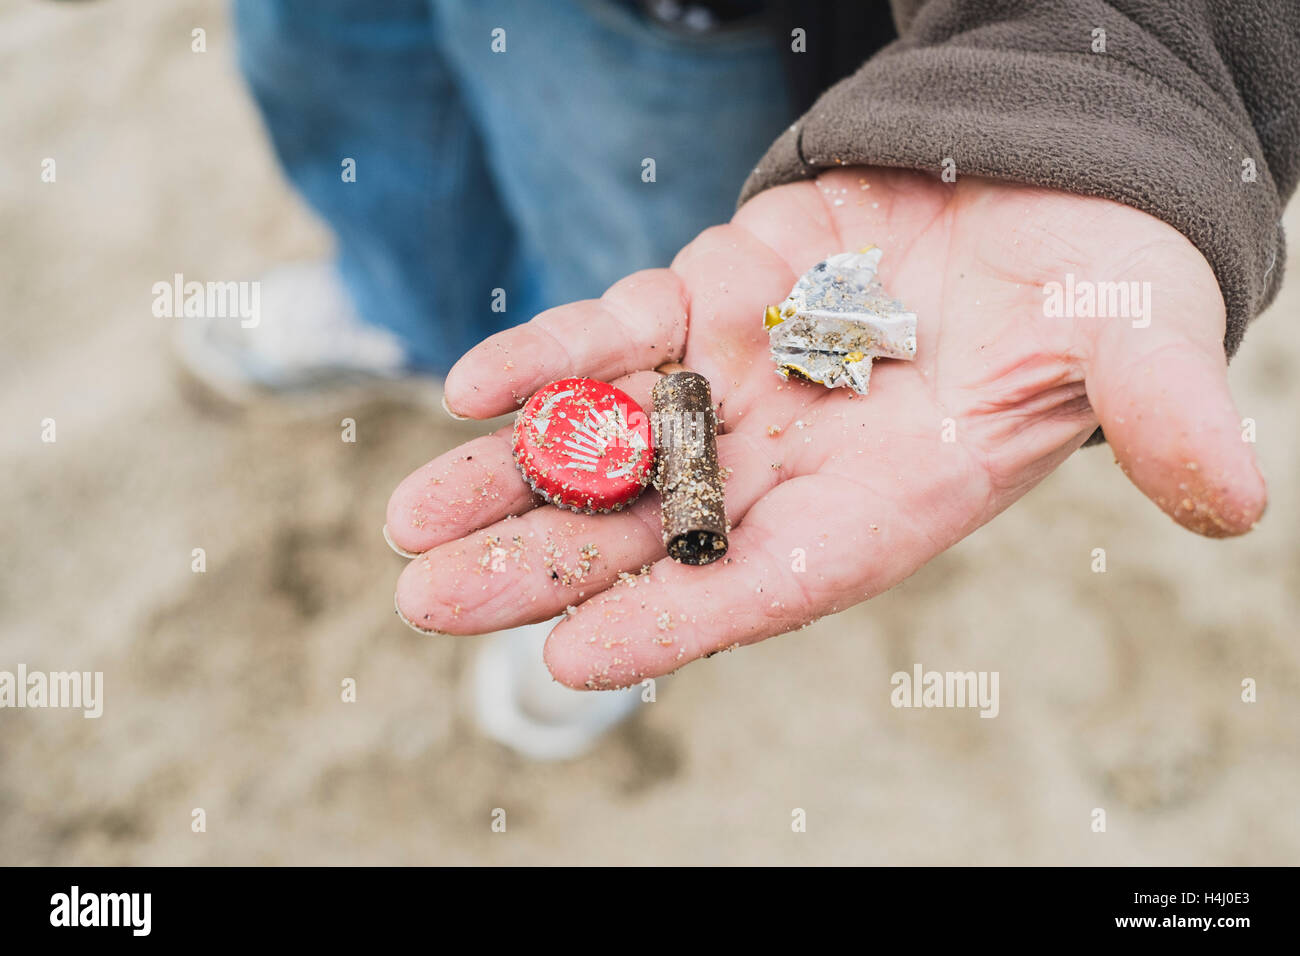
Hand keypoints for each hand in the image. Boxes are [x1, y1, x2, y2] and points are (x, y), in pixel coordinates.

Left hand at [387, 168, 1265, 688]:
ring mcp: (738, 386)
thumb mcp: (1136, 339)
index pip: (767, 584)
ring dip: (506, 483)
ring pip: (606, 445)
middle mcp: (793, 463)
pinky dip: (549, 357)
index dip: (677, 621)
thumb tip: (1231, 494)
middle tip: (429, 606)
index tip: (575, 660)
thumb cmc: (1094, 285)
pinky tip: (469, 386)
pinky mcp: (710, 305)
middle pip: (651, 535)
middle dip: (542, 569)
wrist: (1043, 189)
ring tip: (405, 527)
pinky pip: (614, 338)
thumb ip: (1160, 412)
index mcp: (883, 503)